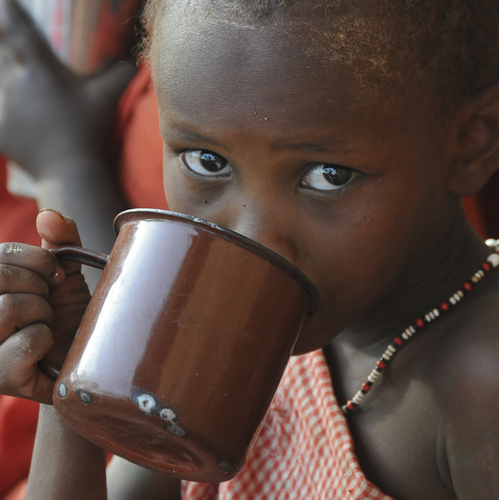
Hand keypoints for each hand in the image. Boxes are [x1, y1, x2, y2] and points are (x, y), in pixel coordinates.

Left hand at [0, 0, 135, 176]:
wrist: (71, 171)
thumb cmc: (91, 132)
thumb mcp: (107, 99)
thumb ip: (120, 75)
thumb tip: (133, 60)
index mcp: (42, 71)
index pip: (17, 30)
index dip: (7, 9)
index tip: (3, 0)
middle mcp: (16, 83)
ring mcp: (3, 106)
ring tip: (6, 71)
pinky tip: (3, 103)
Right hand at [0, 209, 90, 403]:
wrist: (89, 358)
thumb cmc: (71, 314)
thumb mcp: (67, 273)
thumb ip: (61, 241)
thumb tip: (47, 215)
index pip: (1, 254)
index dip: (39, 261)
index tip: (56, 277)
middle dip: (39, 286)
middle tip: (50, 303)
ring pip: (8, 309)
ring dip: (43, 314)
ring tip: (47, 325)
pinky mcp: (2, 377)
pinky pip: (25, 344)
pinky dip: (46, 340)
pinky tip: (47, 349)